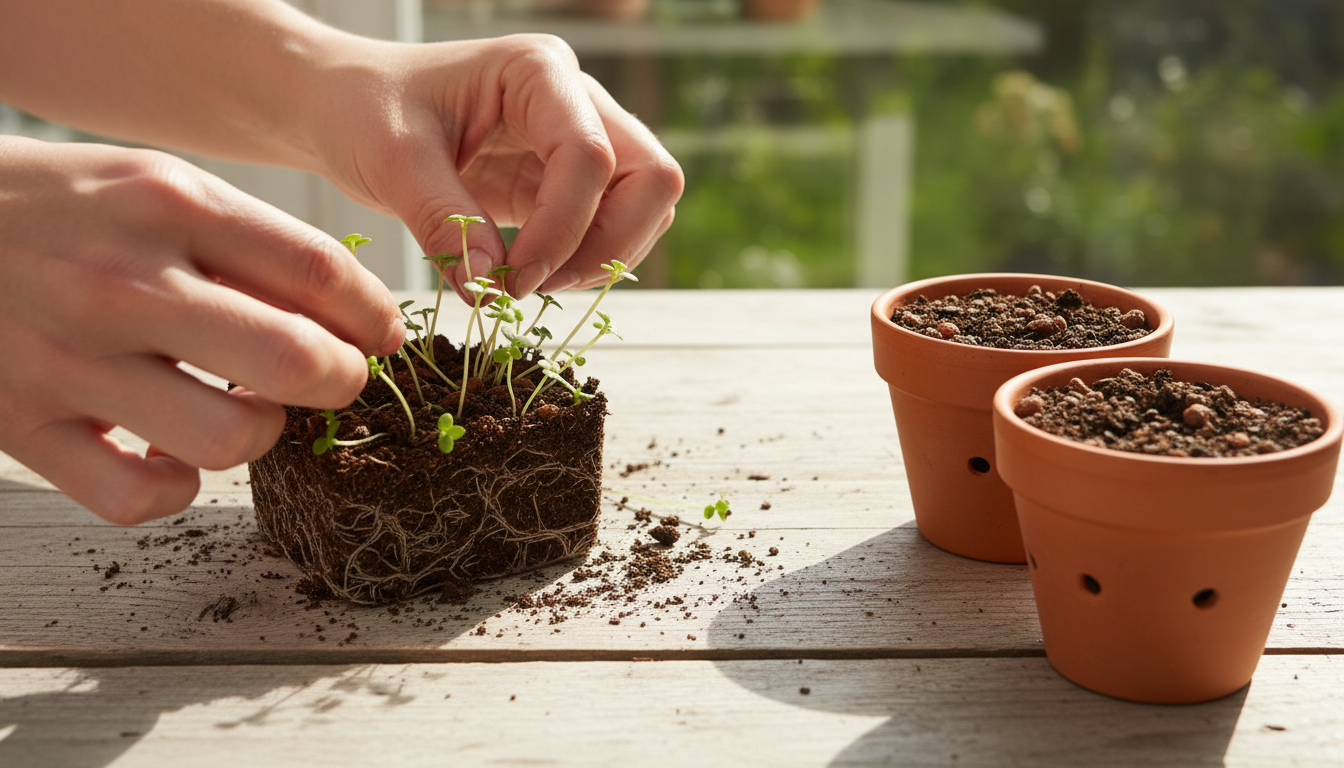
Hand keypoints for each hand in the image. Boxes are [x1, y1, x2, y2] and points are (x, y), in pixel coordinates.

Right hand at [0, 137, 403, 523]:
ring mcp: (66, 359)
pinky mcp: (19, 425)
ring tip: (240, 406)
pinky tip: (167, 449)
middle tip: (333, 378)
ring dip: (259, 434)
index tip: (384, 336)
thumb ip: (248, 245)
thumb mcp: (154, 187)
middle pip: (293, 361)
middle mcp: (121, 281)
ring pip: (230, 440)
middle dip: (340, 380)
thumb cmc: (59, 210)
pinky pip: (141, 499)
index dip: (374, 316)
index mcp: (166, 204)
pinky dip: (174, 486)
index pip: (315, 270)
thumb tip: (353, 315)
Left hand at [298, 33, 683, 299]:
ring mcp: (578, 138)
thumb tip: (490, 291)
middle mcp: (575, 99)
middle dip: (607, 244)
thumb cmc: (362, 109)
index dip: (562, 228)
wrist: (344, 107)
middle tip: (535, 285)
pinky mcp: (564, 180)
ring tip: (526, 284)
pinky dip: (585, 261)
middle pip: (652, 177)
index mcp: (537, 72)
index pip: (590, 156)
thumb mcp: (392, 161)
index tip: (510, 280)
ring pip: (645, 205)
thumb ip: (445, 222)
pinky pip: (611, 225)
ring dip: (601, 257)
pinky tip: (528, 276)